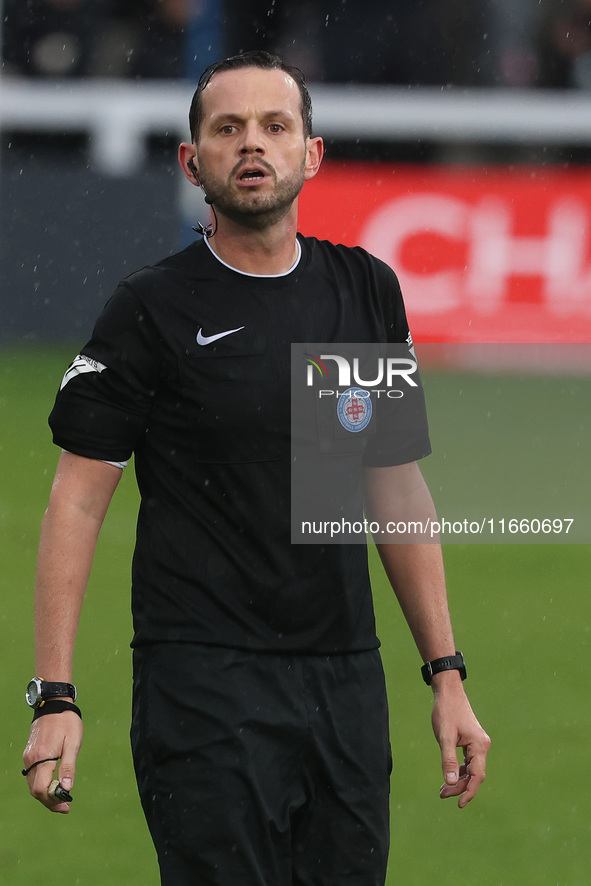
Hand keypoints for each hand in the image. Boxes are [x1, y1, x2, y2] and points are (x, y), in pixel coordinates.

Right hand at [23, 712, 82, 813]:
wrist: (53, 703)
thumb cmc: (67, 722)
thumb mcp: (73, 743)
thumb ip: (68, 767)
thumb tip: (67, 788)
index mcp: (43, 757)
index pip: (41, 789)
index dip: (52, 801)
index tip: (66, 805)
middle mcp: (31, 759)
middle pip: (35, 790)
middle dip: (49, 801)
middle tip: (65, 806)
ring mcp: (28, 756)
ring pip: (33, 784)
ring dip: (45, 794)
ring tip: (61, 798)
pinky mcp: (29, 753)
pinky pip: (33, 775)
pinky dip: (41, 784)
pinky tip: (53, 784)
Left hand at [431, 680, 490, 807]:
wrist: (449, 692)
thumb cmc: (446, 711)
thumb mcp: (444, 736)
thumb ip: (447, 759)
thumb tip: (449, 782)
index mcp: (479, 745)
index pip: (477, 776)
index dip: (469, 792)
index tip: (459, 804)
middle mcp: (482, 746)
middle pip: (474, 775)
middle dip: (460, 787)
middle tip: (442, 795)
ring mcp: (478, 744)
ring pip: (471, 769)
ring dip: (459, 780)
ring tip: (442, 791)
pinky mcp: (472, 742)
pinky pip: (468, 762)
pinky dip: (459, 771)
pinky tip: (449, 777)